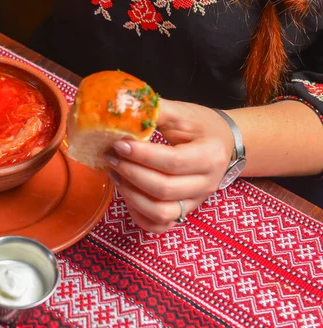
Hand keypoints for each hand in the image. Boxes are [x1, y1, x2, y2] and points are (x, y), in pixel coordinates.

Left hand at [104, 98, 234, 233]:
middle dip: (130, 173)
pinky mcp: (184, 212)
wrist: (224, 144)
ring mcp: (195, 202)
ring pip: (160, 212)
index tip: (118, 144)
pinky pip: (159, 226)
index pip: (173, 162)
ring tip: (115, 173)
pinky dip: (138, 214)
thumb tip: (124, 108)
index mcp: (209, 156)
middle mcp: (206, 184)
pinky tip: (126, 193)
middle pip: (164, 189)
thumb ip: (156, 110)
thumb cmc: (202, 127)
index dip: (142, 156)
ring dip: (131, 195)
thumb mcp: (183, 113)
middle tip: (110, 156)